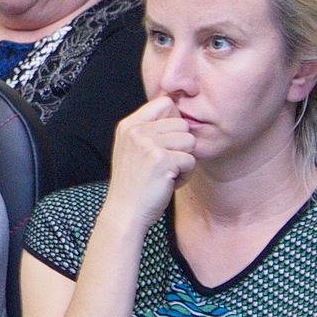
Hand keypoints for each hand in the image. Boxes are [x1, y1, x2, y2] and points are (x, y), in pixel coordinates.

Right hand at [107, 95, 198, 215]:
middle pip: (182, 124)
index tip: (168, 141)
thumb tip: (176, 108)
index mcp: (129, 125)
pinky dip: (184, 176)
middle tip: (164, 164)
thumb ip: (149, 129)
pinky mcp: (162, 160)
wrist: (124, 212)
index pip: (165, 103)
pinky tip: (167, 183)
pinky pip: (191, 161)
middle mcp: (137, 130)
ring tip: (166, 173)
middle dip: (180, 146)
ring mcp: (149, 144)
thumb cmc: (133, 184)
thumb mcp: (132, 149)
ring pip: (189, 142)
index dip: (174, 120)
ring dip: (184, 161)